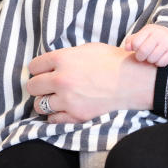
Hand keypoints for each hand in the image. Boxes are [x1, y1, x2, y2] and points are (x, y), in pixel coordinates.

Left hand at [26, 42, 156, 123]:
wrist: (135, 81)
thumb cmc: (116, 61)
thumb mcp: (91, 48)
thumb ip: (69, 55)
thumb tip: (55, 62)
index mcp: (64, 59)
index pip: (34, 66)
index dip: (39, 69)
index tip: (43, 72)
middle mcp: (61, 79)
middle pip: (32, 87)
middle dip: (39, 86)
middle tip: (48, 86)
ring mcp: (67, 100)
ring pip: (39, 105)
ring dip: (46, 102)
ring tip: (57, 99)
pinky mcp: (75, 116)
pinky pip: (53, 120)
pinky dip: (57, 115)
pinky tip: (66, 109)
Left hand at [123, 24, 167, 66]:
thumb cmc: (154, 36)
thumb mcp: (143, 34)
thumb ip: (132, 40)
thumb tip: (127, 48)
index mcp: (149, 30)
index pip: (135, 43)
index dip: (135, 49)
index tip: (138, 49)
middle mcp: (159, 35)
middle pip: (143, 51)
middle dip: (141, 57)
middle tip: (143, 56)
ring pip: (152, 59)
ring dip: (150, 60)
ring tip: (152, 56)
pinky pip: (161, 63)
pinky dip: (159, 63)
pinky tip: (160, 58)